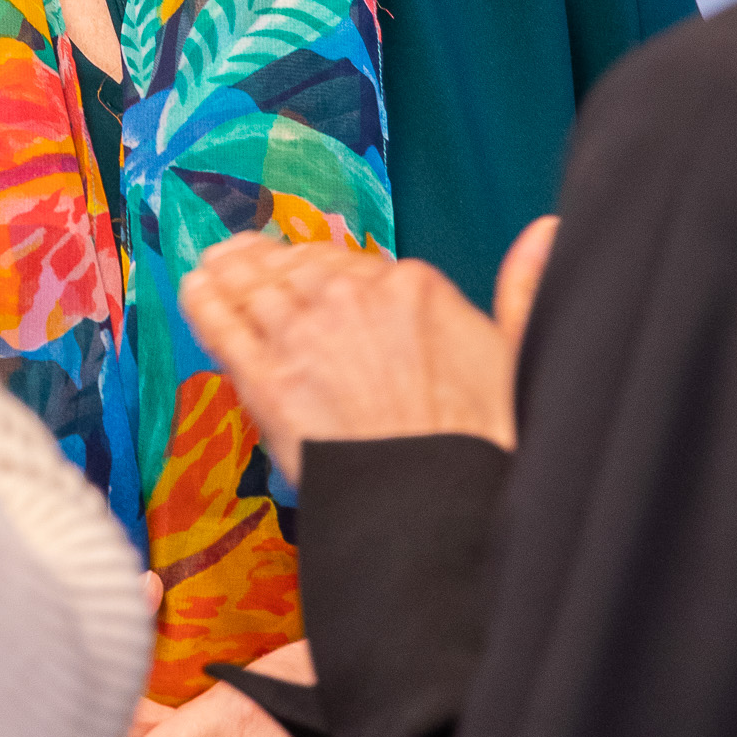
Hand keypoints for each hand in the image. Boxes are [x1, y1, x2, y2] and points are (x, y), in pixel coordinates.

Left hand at [177, 217, 556, 481]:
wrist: (436, 503)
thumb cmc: (483, 445)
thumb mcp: (521, 355)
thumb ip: (522, 291)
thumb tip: (544, 234)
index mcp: (412, 288)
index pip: (355, 262)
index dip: (330, 267)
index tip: (316, 269)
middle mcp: (350, 299)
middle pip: (300, 269)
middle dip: (274, 265)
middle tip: (249, 260)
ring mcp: (302, 337)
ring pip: (256, 289)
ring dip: (232, 274)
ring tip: (215, 266)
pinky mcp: (266, 381)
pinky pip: (224, 326)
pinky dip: (204, 302)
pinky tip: (193, 288)